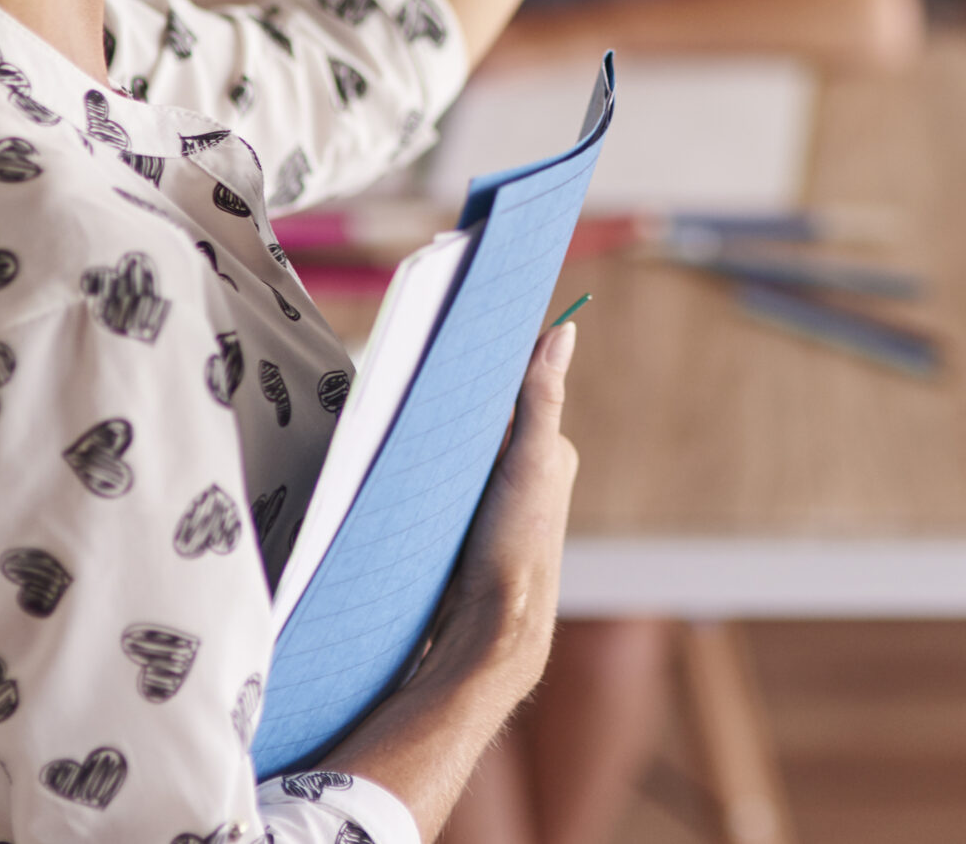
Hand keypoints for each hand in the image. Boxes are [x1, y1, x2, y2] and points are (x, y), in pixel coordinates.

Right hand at [421, 324, 579, 696]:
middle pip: (482, 415)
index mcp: (548, 450)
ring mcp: (489, 499)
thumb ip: (543, 398)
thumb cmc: (517, 552)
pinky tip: (402, 457)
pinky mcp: (458, 522)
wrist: (483, 635)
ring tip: (405, 411)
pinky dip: (423, 466)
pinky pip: (438, 478)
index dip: (487, 361)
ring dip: (435, 432)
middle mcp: (524, 472)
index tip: (455, 329)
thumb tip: (563, 330)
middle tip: (417, 372)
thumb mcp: (531, 464)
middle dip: (455, 397)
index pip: (514, 387)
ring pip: (457, 446)